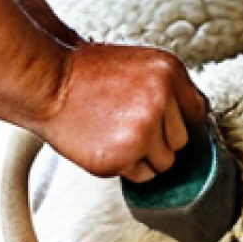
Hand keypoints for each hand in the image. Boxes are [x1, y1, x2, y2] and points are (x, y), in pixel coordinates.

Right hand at [35, 41, 206, 181]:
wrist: (47, 81)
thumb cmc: (84, 72)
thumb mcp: (137, 64)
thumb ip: (167, 89)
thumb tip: (190, 120)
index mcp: (167, 71)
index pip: (196, 110)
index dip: (176, 119)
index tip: (164, 122)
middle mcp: (160, 99)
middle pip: (181, 140)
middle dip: (159, 138)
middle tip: (126, 122)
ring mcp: (142, 130)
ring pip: (164, 163)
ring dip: (143, 156)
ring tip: (113, 131)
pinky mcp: (123, 156)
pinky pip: (141, 176)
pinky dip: (124, 166)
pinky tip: (104, 142)